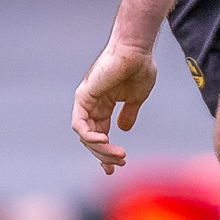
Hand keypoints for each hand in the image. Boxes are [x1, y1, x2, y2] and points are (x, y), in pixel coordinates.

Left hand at [71, 42, 156, 173]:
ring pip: (86, 135)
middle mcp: (92, 105)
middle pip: (91, 138)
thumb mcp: (136, 97)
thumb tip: (123, 130)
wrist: (137, 50)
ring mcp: (86, 101)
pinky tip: (104, 140)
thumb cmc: (139, 67)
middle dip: (104, 155)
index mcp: (104, 105)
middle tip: (120, 163)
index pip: (99, 134)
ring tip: (118, 155)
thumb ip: (128, 113)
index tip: (114, 169)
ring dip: (100, 149)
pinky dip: (89, 135)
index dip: (105, 154)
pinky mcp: (83, 96)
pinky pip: (80, 124)